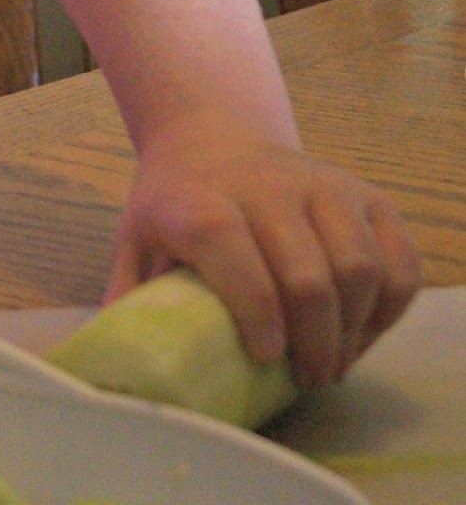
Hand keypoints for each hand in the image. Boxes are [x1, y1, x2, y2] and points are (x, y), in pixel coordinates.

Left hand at [107, 112, 420, 388]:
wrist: (212, 141)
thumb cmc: (176, 206)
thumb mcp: (135, 242)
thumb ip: (127, 299)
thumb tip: (121, 364)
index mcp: (198, 197)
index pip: (224, 239)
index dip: (250, 302)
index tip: (266, 354)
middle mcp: (264, 184)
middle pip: (305, 272)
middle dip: (312, 343)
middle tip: (304, 377)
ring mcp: (322, 185)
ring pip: (358, 268)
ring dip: (353, 331)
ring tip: (331, 360)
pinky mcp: (366, 195)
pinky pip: (398, 259)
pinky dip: (389, 307)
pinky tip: (360, 330)